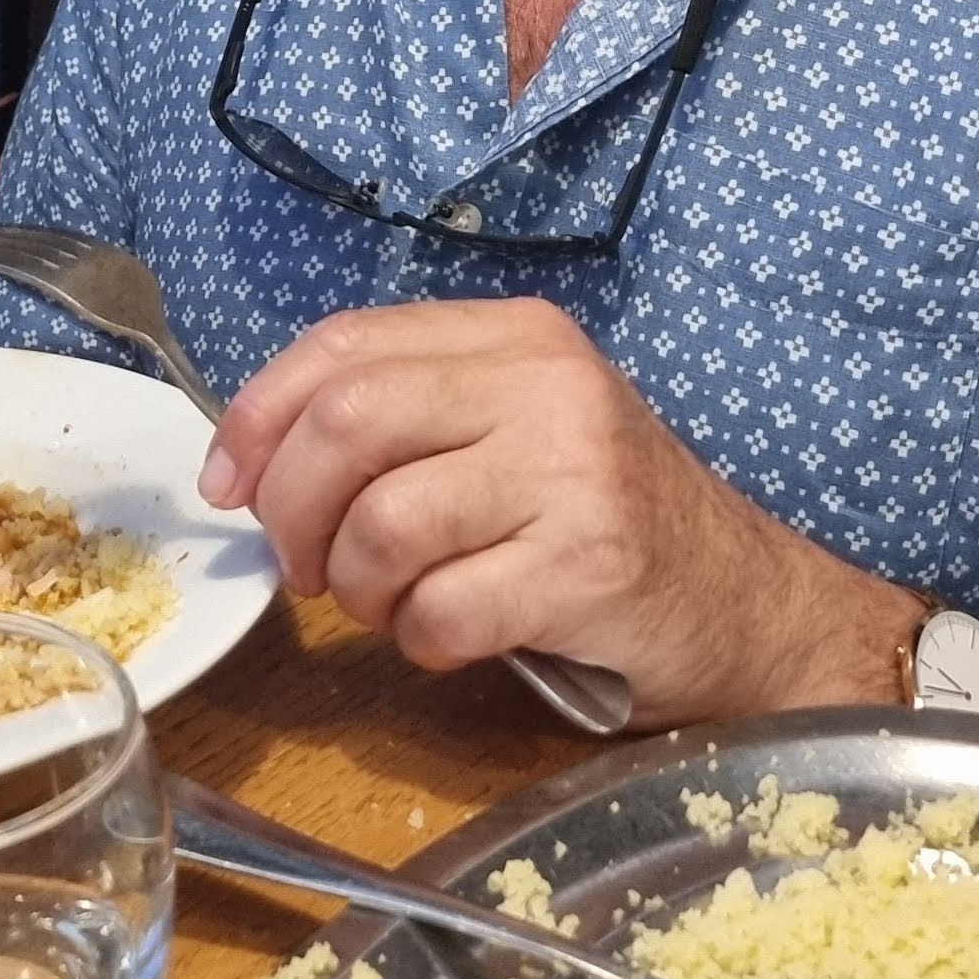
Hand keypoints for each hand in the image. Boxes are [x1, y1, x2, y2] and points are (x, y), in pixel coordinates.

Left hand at [198, 298, 920, 722]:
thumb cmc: (608, 520)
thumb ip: (403, 421)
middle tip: (308, 569)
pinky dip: (421, 642)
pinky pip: (443, 611)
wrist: (749, 605)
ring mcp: (576, 472)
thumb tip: (248, 464)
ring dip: (359, 591)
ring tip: (394, 606)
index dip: (258, 417)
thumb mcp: (515, 431)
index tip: (229, 486)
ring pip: (383, 526)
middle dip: (294, 512)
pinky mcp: (592, 566)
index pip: (342, 346)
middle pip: (346, 425)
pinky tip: (456, 638)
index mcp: (516, 336)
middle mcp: (547, 384)